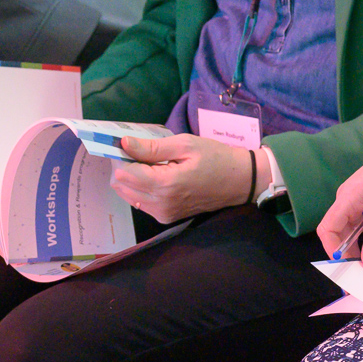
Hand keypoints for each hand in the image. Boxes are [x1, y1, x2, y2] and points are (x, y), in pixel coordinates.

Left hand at [111, 134, 254, 222]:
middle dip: (124, 168)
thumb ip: (152, 147)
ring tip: (149, 165)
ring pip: (128, 196)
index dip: (123, 157)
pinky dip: (141, 190)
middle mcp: (160, 204)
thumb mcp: (186, 145)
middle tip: (139, 153)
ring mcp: (163, 214)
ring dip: (131, 180)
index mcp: (165, 184)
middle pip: (122, 187)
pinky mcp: (166, 218)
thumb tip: (124, 144)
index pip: (124, 173)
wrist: (240, 181)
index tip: (130, 145)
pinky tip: (156, 177)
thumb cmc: (216, 158)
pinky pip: (141, 203)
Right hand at [316, 121, 362, 263]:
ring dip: (359, 240)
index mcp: (350, 195)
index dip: (333, 251)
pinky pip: (359, 218)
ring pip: (349, 226)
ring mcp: (355, 195)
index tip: (350, 266)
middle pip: (337, 230)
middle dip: (348, 249)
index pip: (327, 229)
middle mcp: (347, 196)